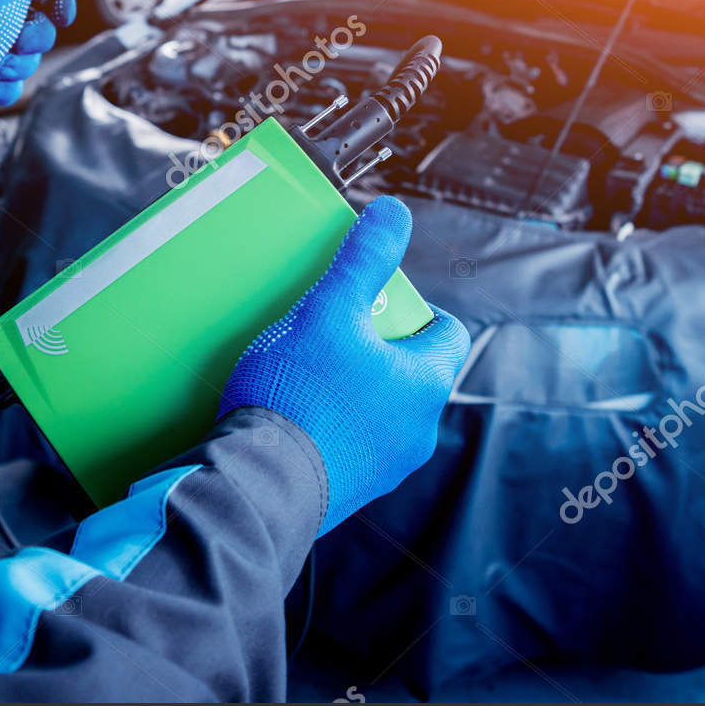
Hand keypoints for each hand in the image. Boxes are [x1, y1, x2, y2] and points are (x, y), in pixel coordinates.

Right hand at [219, 196, 470, 533]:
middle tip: (329, 333)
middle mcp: (416, 431)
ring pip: (377, 410)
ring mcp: (384, 467)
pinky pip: (346, 445)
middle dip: (373, 349)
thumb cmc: (298, 396)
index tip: (374, 301)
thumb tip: (394, 213)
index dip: (413, 308)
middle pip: (407, 371)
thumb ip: (364, 258)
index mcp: (425, 383)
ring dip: (349, 390)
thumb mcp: (329, 309)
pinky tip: (288, 416)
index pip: (445, 332)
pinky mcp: (347, 491)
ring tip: (302, 374)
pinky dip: (326, 426)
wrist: (259, 484)